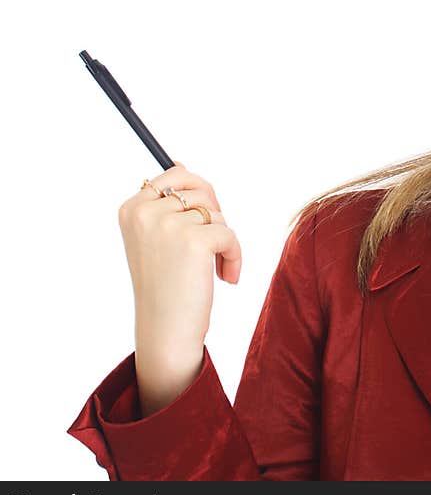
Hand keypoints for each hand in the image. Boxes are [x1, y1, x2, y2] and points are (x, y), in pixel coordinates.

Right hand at [117, 161, 241, 361]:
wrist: (165, 330)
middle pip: (200, 190)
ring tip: (212, 268)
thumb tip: (180, 164)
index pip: (174, 175)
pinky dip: (234, 257)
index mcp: (131, 208)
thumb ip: (167, 201)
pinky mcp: (193, 240)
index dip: (197, 197)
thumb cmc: (166, 286)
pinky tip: (225, 278)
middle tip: (212, 246)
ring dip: (223, 241)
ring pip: (217, 214)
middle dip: (214, 216)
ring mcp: (167, 224)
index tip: (198, 226)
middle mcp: (144, 212)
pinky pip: (229, 235)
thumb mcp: (157, 238)